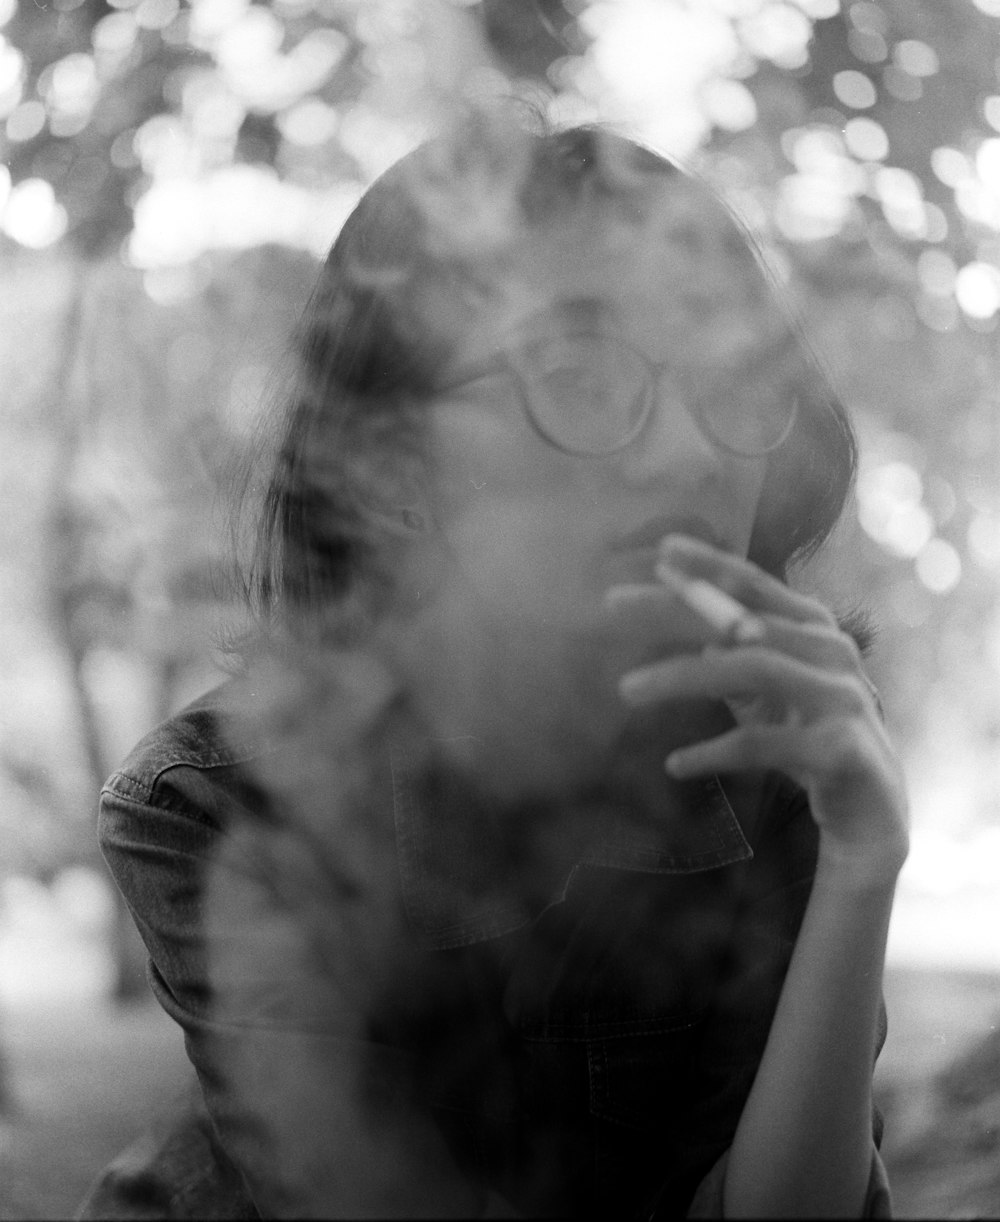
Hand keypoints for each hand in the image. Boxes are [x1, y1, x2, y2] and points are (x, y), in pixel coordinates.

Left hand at [615, 535, 908, 883]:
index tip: (660, 550)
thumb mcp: (765, 688)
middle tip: (610, 605)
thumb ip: (730, 652)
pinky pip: (763, 743)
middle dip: (672, 610)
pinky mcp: (840, 749)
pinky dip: (712, 752)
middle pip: (741, 622)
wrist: (872, 811)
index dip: (710, 564)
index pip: (755, 584)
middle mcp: (832, 651)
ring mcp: (842, 697)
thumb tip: (675, 610)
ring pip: (751, 669)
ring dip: (680, 676)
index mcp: (813, 629)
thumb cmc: (809, 737)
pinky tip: (673, 764)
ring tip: (626, 689)